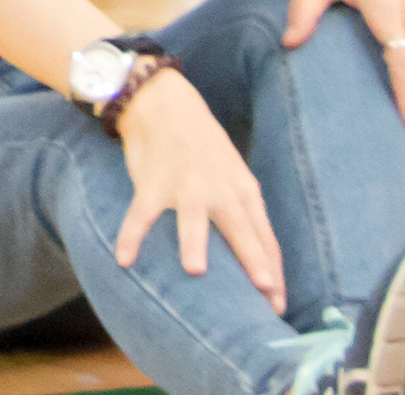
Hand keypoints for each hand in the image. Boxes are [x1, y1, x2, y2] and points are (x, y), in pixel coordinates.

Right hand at [108, 69, 286, 309]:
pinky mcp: (152, 183)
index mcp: (244, 188)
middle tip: (265, 289)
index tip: (279, 304)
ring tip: (196, 270)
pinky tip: (124, 259)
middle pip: (240, 228)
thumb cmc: (202, 144)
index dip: (274, 269)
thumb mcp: (233, 173)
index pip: (265, 235)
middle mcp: (219, 188)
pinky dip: (131, 235)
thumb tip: (258, 252)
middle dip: (253, 259)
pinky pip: (141, 214)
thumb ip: (243, 208)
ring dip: (193, 243)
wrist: (163, 101)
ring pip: (191, 218)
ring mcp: (184, 185)